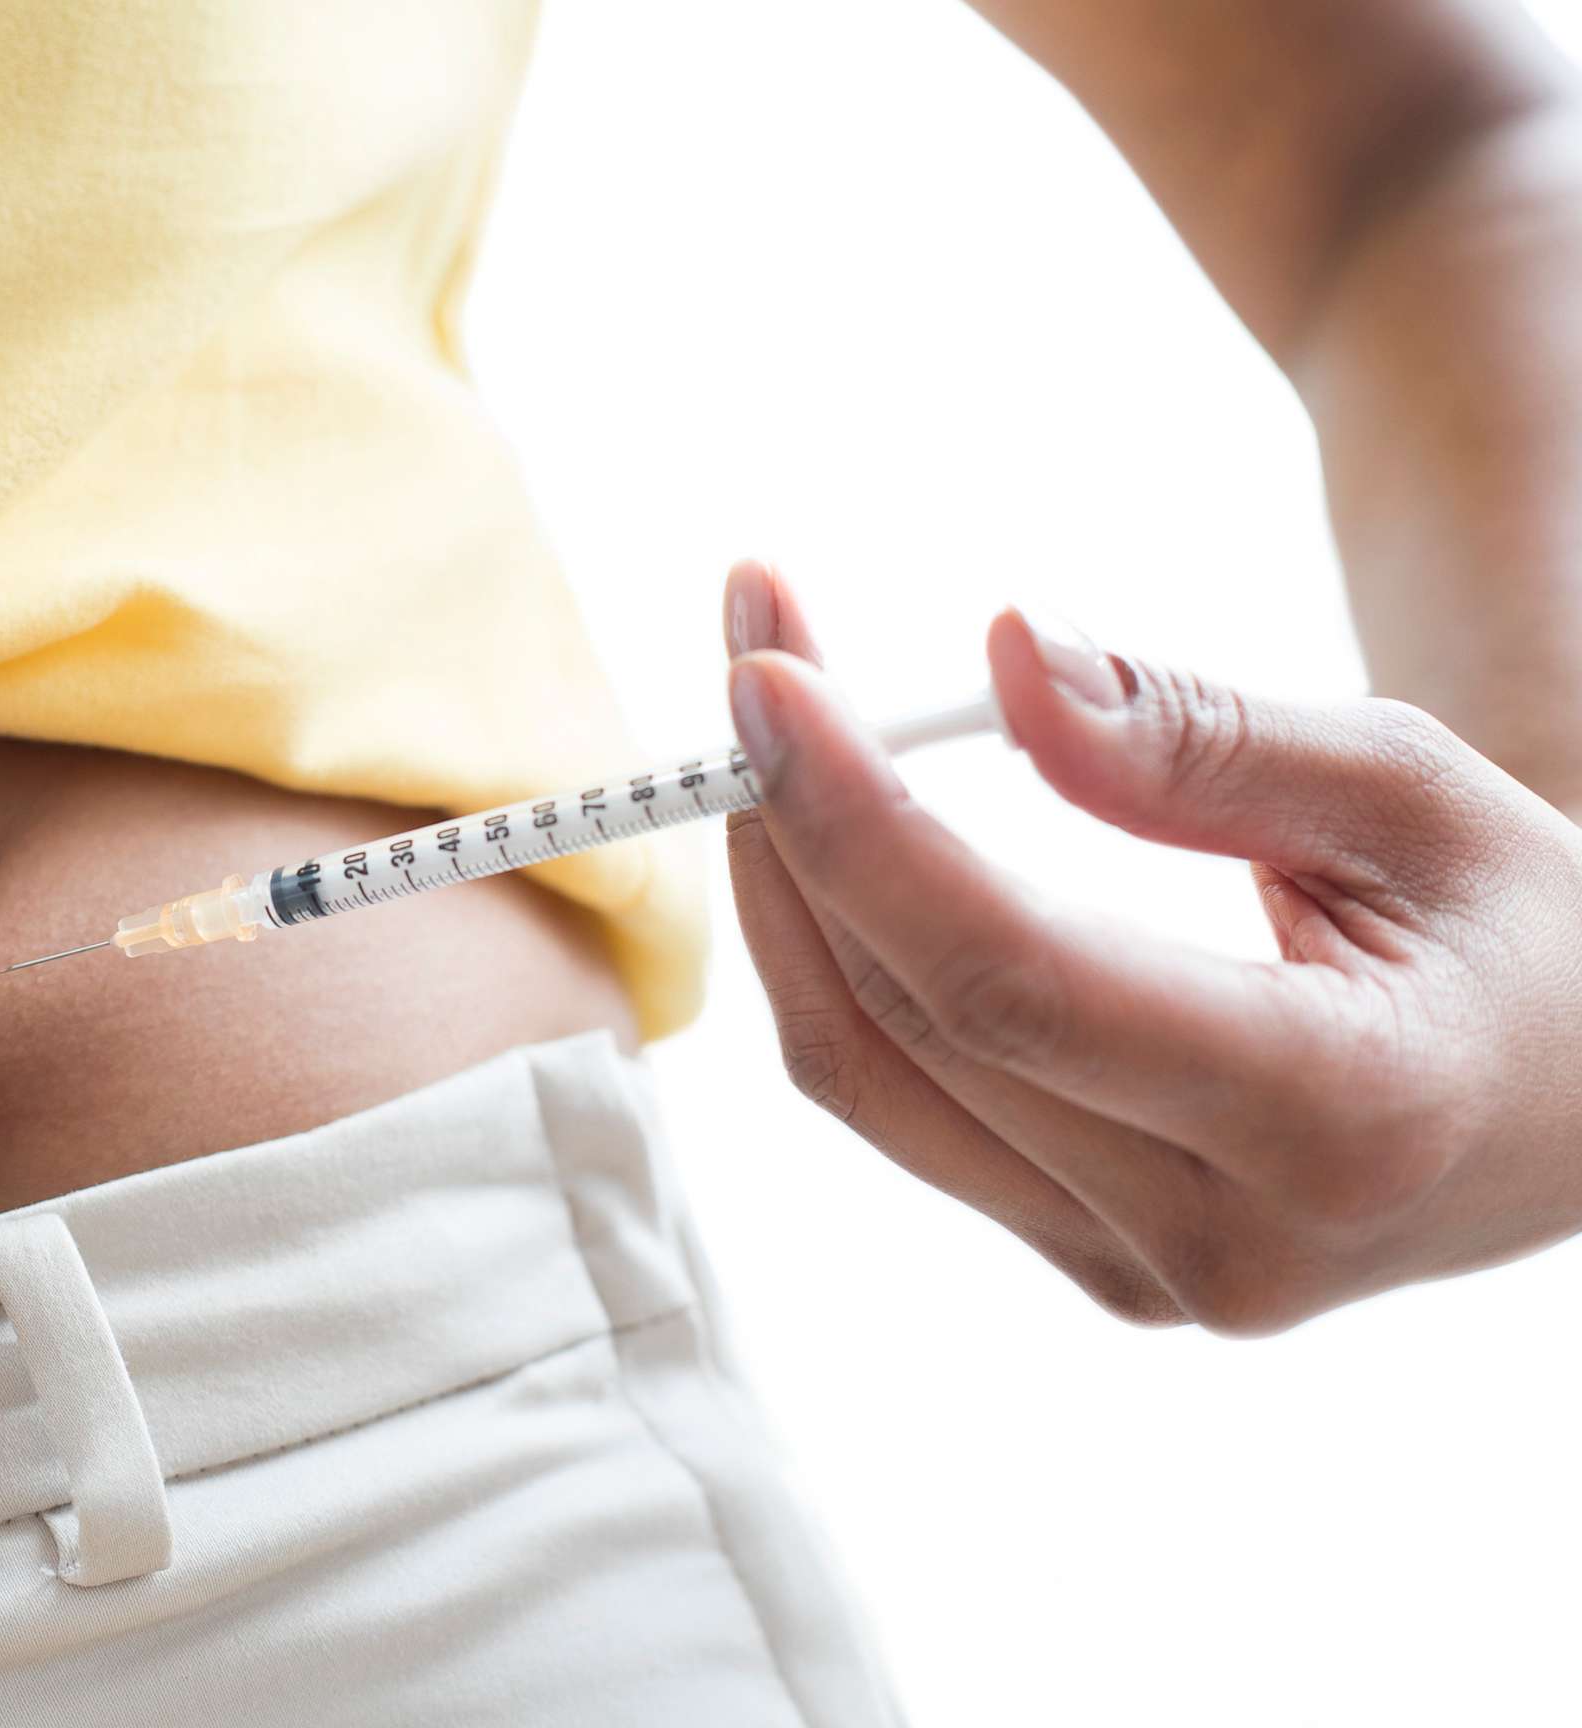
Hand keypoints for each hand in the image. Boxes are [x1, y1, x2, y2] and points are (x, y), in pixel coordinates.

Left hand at [722, 559, 1581, 1332]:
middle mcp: (1221, 1242)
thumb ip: (1202, 738)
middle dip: (794, 816)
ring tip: (773, 721)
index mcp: (1338, 1120)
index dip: (858, 826)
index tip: (763, 677)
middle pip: (910, 1026)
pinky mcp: (1088, 1262)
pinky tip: (831, 840)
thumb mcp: (1415, 796)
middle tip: (759, 634)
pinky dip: (841, 961)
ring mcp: (1140, 1279)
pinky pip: (901, 1105)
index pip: (1013, 980)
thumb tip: (1004, 656)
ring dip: (786, 889)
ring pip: (868, 1079)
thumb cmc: (1529, 937)